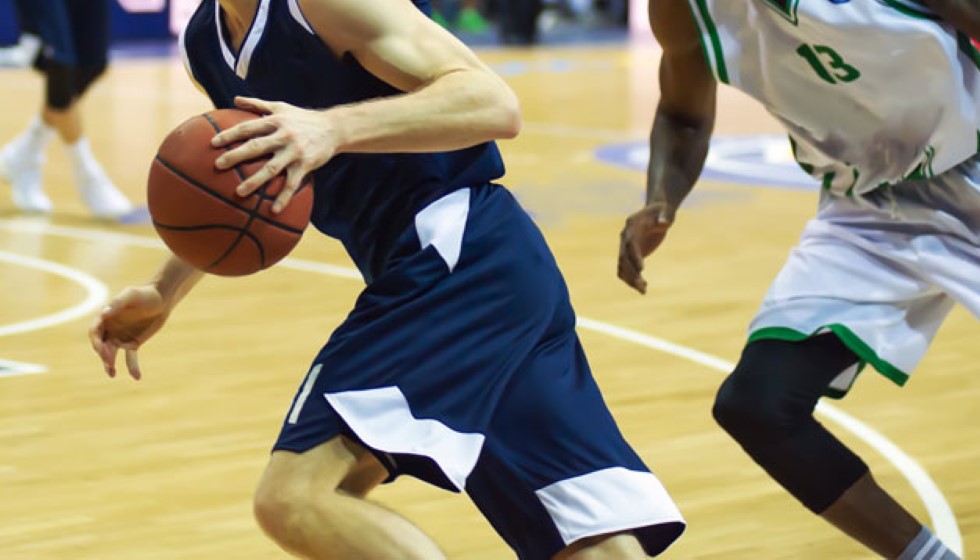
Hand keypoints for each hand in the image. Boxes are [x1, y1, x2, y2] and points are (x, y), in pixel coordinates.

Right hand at [89, 286, 168, 379]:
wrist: (162, 300)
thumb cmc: (145, 294)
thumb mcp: (131, 295)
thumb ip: (117, 303)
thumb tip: (104, 313)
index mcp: (105, 317)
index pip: (95, 332)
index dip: (96, 342)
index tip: (101, 350)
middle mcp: (110, 329)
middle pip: (101, 345)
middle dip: (103, 355)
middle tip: (110, 362)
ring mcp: (120, 337)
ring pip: (111, 354)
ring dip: (110, 364)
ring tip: (112, 374)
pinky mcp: (133, 343)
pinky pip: (130, 358)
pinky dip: (132, 368)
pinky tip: (136, 377)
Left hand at [212, 96, 334, 212]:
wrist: (334, 128)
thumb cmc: (303, 118)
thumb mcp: (282, 107)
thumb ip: (258, 104)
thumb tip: (235, 99)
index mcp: (275, 121)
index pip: (248, 127)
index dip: (230, 134)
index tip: (213, 143)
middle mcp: (284, 136)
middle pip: (256, 147)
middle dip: (236, 156)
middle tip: (218, 165)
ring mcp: (295, 152)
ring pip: (271, 168)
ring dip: (254, 181)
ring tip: (239, 192)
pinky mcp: (306, 165)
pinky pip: (292, 184)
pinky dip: (284, 197)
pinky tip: (274, 210)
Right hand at [617, 203, 673, 294]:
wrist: (656, 213)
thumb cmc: (662, 211)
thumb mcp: (666, 211)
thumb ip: (665, 216)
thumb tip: (664, 223)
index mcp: (632, 225)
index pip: (630, 243)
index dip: (634, 256)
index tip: (642, 269)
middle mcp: (625, 236)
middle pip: (623, 257)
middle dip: (631, 272)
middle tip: (643, 285)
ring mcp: (626, 246)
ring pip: (622, 266)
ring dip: (630, 279)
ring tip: (643, 290)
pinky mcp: (630, 254)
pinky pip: (626, 269)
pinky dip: (632, 279)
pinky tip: (644, 288)